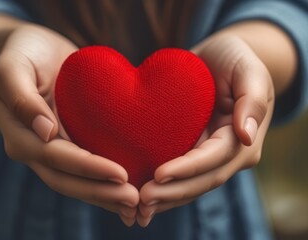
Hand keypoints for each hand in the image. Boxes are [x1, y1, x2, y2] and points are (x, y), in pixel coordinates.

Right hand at [0, 24, 138, 225]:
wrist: (35, 49)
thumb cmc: (23, 53)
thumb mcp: (12, 68)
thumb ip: (22, 98)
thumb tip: (46, 132)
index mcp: (19, 135)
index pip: (56, 157)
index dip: (88, 168)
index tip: (121, 174)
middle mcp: (35, 149)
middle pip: (67, 179)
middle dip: (100, 191)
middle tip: (135, 200)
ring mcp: (52, 149)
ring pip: (78, 182)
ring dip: (105, 195)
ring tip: (136, 205)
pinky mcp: (69, 142)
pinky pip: (86, 168)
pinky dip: (105, 183)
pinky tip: (127, 191)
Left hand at [137, 34, 273, 226]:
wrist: (218, 58)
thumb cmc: (235, 60)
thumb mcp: (249, 71)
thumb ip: (252, 100)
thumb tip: (246, 135)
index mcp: (242, 138)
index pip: (214, 159)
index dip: (188, 169)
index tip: (159, 174)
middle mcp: (228, 154)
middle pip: (201, 180)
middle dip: (173, 192)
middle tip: (141, 199)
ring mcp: (210, 156)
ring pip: (190, 185)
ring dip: (166, 198)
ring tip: (138, 205)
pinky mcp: (193, 151)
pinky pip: (180, 175)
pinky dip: (164, 188)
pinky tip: (141, 194)